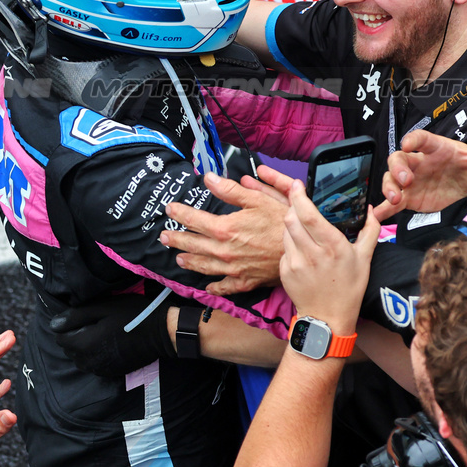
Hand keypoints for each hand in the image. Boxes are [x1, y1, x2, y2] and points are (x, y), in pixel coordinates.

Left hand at [49, 293, 173, 375]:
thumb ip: (76, 316)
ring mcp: (100, 369)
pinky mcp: (111, 372)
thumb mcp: (103, 308)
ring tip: (101, 333)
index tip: (84, 316)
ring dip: (85, 346)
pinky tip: (109, 344)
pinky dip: (96, 355)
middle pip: (69, 349)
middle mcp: (88, 361)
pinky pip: (93, 364)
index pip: (60, 337)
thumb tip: (53, 324)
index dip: (68, 325)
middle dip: (76, 336)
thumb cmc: (132, 315)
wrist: (161, 332)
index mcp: (84, 344)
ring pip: (80, 358)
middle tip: (94, 322)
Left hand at [163, 172, 285, 293]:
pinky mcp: (245, 281)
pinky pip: (225, 287)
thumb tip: (209, 179)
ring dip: (189, 261)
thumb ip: (230, 190)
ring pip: (204, 266)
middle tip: (164, 236)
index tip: (170, 209)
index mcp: (225, 228)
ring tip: (179, 258)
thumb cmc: (282, 222)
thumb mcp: (258, 199)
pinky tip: (208, 287)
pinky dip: (214, 287)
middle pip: (193, 244)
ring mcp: (233, 268)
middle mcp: (224, 250)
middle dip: (177, 239)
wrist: (302, 249)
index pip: (195, 219)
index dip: (180, 213)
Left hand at [280, 181, 379, 333]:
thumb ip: (370, 231)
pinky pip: (284, 249)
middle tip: (299, 203)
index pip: (309, 214)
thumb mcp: (365, 259)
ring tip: (303, 229)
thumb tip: (371, 210)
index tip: (297, 185)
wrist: (328, 318)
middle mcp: (312, 254)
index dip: (299, 196)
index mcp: (333, 246)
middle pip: (291, 219)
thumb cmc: (348, 288)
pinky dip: (290, 244)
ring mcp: (296, 264)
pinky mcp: (285, 272)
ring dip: (291, 225)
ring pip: (285, 232)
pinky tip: (302, 251)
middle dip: (293, 207)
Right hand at [374, 131, 466, 220]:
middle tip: (405, 181)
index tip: (408, 144)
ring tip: (395, 199)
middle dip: (397, 167)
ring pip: (391, 178)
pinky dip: (383, 208)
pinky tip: (377, 216)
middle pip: (399, 158)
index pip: (421, 139)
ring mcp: (411, 181)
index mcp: (436, 148)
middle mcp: (420, 162)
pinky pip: (392, 202)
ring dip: (389, 186)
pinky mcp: (409, 198)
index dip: (413, 140)